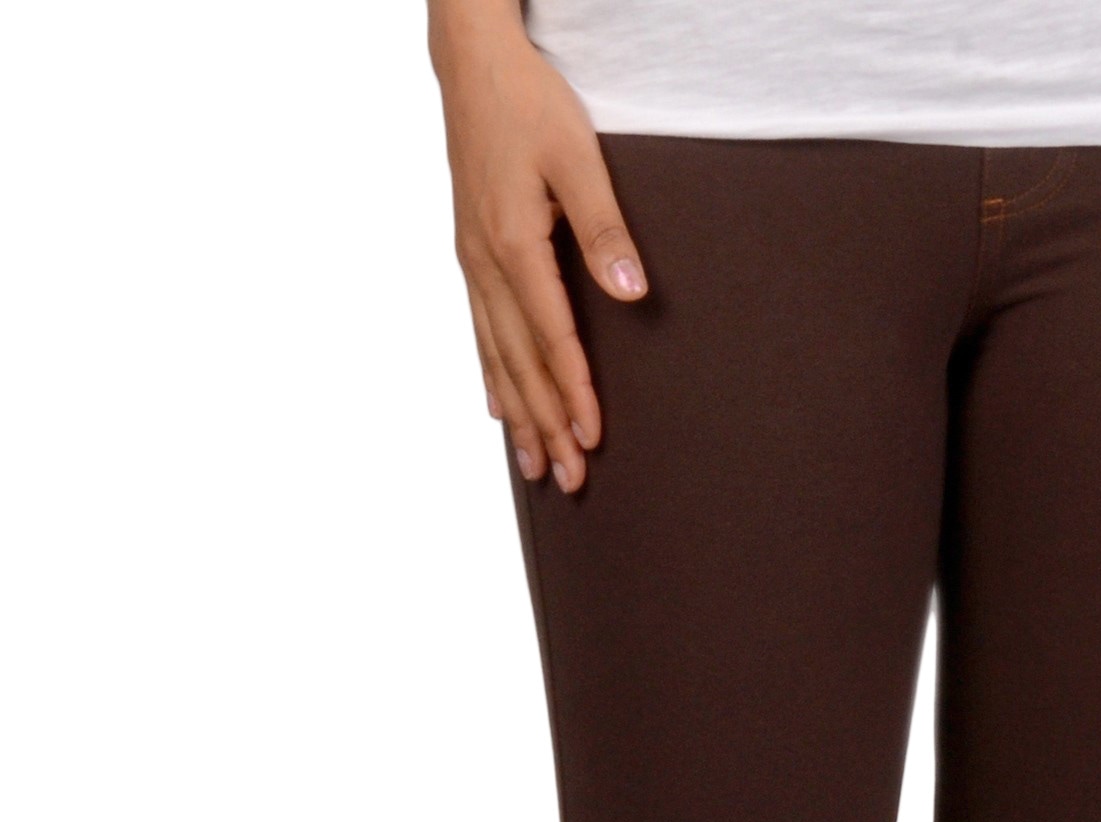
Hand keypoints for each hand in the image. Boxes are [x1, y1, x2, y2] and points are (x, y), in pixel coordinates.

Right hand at [428, 0, 647, 490]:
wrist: (473, 64)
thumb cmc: (527, 102)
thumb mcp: (576, 155)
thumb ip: (604, 226)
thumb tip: (629, 290)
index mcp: (513, 245)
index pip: (551, 337)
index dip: (573, 392)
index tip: (592, 437)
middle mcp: (485, 264)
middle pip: (521, 363)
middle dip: (546, 424)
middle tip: (569, 479)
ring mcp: (472, 262)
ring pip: (497, 357)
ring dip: (519, 416)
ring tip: (536, 467)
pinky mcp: (471, 255)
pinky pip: (481, 333)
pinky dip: (493, 378)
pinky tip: (500, 411)